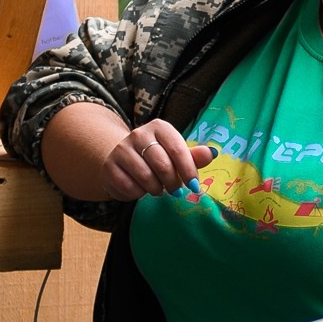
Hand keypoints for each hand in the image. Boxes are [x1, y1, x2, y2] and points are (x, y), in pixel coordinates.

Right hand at [100, 120, 216, 200]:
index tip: (195, 186)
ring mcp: (122, 149)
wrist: (123, 159)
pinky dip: (138, 194)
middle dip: (173, 183)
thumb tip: (212, 153)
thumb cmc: (157, 157)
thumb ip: (193, 156)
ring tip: (158, 189)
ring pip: (146, 177)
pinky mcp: (110, 166)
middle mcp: (139, 134)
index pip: (178, 150)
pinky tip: (140, 189)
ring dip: (156, 189)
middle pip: (162, 165)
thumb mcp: (176, 153)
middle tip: (176, 191)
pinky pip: (129, 187)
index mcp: (159, 127)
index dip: (188, 171)